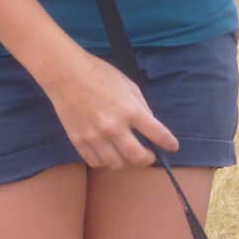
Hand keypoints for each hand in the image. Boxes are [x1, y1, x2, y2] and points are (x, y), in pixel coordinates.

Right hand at [43, 49, 178, 168]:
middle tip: (149, 155)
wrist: (65, 74)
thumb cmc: (100, 74)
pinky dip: (105, 161)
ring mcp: (95, 136)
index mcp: (130, 110)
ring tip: (127, 154)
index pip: (157, 134)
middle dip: (148, 159)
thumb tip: (150, 126)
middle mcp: (114, 127)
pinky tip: (108, 153)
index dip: (169, 143)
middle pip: (137, 157)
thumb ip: (141, 107)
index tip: (172, 147)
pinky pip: (96, 162)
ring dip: (126, 161)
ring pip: (116, 164)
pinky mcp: (78, 141)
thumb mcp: (129, 85)